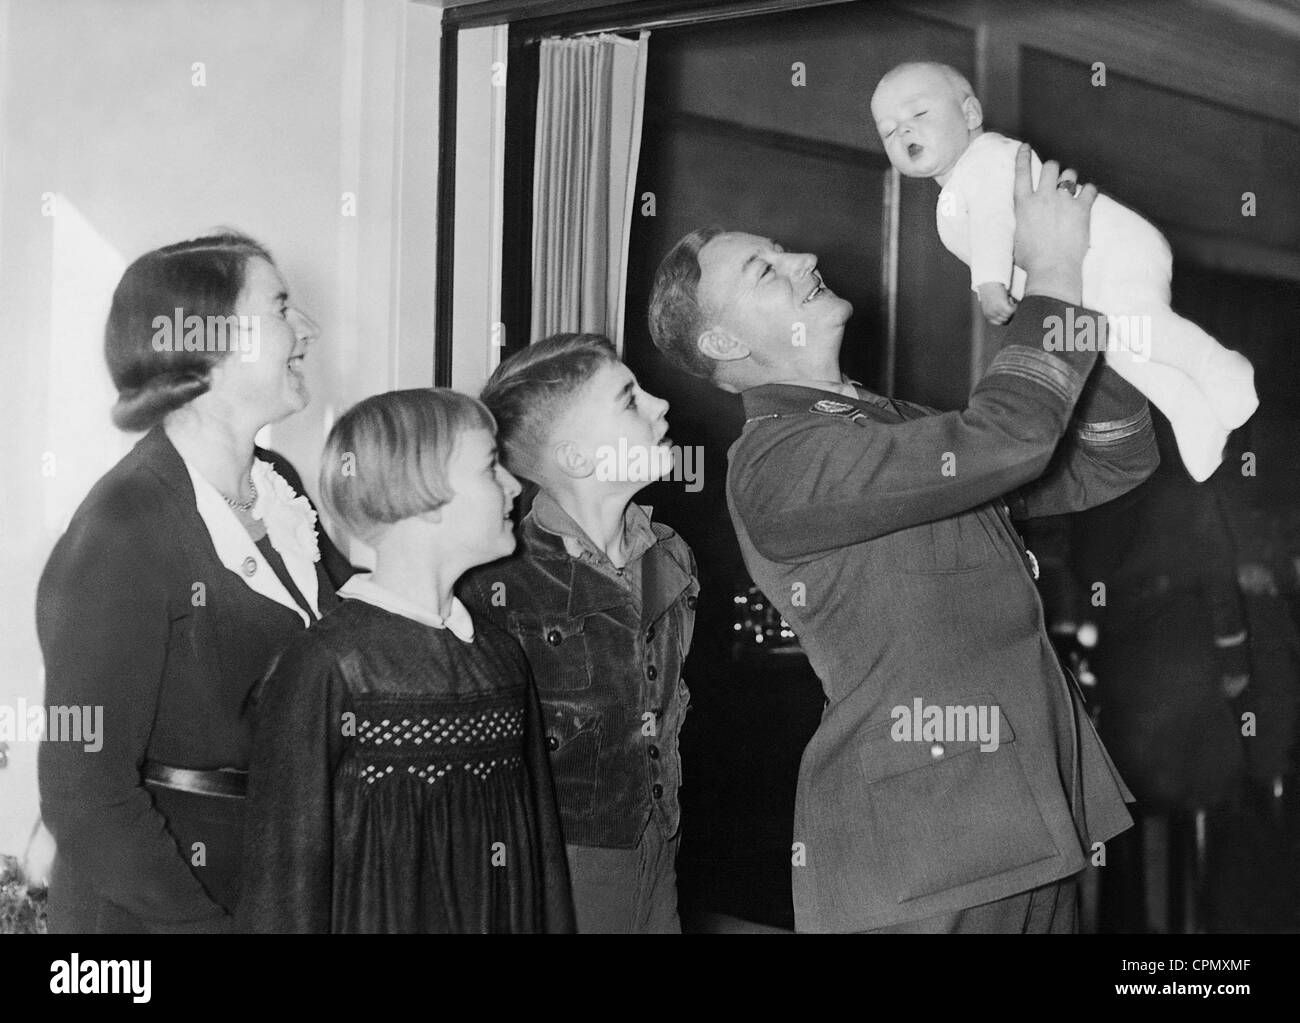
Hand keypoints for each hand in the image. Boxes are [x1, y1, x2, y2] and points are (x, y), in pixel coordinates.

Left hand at [977, 282, 1017, 324]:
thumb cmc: (989, 289)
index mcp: (987, 315)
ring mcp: (997, 311)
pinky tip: (1010, 298)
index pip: (999, 323)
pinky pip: (1012, 310)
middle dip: (1009, 312)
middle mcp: (991, 314)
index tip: (1007, 309)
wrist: (988, 281)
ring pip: (1009, 315)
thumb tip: (1006, 314)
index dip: (1005, 316)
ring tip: (1008, 298)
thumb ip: (995, 309)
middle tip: (1008, 301)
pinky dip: (1014, 305)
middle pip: (1005, 320)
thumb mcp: (990, 302)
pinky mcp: (1003, 306)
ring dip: (1011, 307)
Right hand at [1012, 144, 1096, 303]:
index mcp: (1024, 204)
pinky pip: (1089, 189)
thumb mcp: (1016, 237)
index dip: (1023, 157)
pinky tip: (1088, 195)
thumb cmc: (1031, 259)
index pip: (1022, 173)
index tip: (1026, 147)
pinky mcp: (1082, 208)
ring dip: (1070, 178)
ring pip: (1070, 174)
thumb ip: (1022, 221)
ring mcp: (1064, 201)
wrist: (1052, 268)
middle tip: (1055, 176)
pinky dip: (1089, 190)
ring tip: (1071, 187)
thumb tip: (1026, 219)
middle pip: (1050, 167)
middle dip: (1053, 168)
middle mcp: (1043, 197)